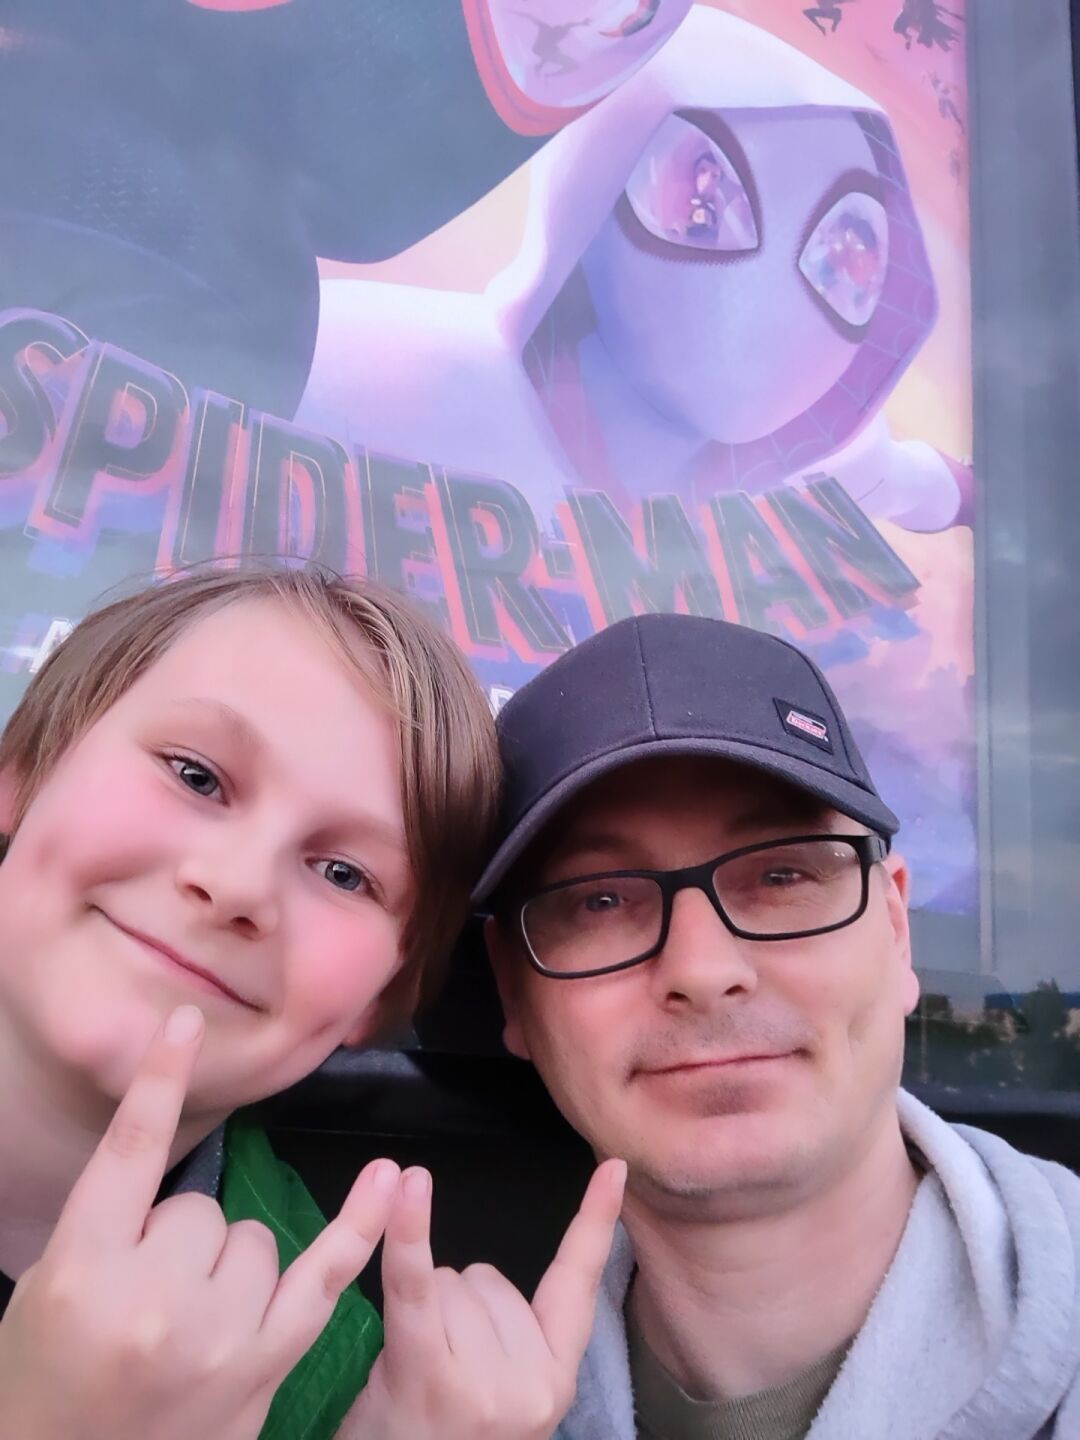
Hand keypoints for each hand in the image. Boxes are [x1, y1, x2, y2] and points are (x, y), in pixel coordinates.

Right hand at [0, 1005, 399, 1439]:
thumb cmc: (46, 1382)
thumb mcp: (47, 1290)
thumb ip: (109, 1223)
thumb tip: (167, 1144)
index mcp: (85, 1272)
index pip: (133, 1152)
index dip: (161, 1081)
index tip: (185, 1023)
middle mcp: (157, 1302)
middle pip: (205, 1209)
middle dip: (179, 1240)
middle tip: (145, 1299)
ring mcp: (220, 1337)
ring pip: (256, 1239)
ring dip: (229, 1268)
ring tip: (186, 1326)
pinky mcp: (266, 1365)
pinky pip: (325, 1277)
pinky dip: (361, 1226)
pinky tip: (393, 1180)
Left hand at [340, 1157, 626, 1439]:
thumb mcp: (499, 1397)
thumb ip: (513, 1337)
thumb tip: (483, 1276)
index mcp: (556, 1380)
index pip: (579, 1284)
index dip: (596, 1222)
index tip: (615, 1167)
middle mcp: (533, 1384)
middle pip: (487, 1277)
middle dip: (453, 1306)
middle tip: (435, 1372)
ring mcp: (485, 1385)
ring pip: (448, 1281)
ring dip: (422, 1311)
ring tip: (413, 1375)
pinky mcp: (430, 1376)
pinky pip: (413, 1284)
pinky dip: (410, 1232)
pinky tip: (411, 1187)